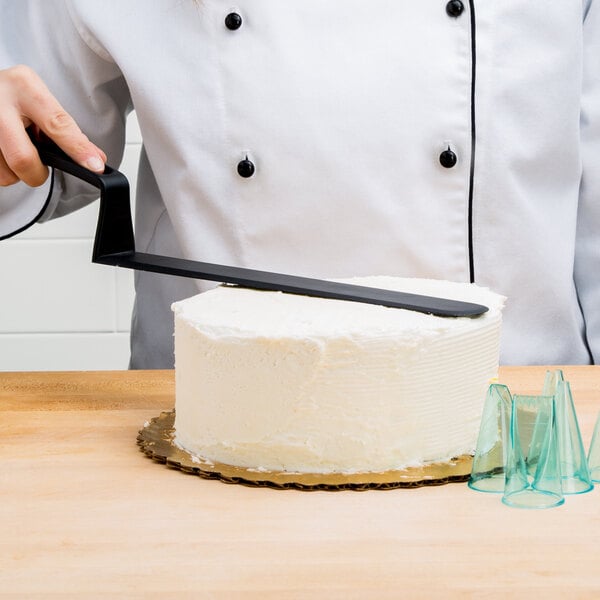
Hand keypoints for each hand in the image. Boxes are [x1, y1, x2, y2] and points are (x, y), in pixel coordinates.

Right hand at [0, 65, 105, 186]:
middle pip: (23, 159)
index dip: (78, 149)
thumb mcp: (39, 100)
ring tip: (17, 150)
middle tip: (39, 167)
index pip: (57, 124)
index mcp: (24, 87)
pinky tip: (5, 152)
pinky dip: (5, 170)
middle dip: (37, 173)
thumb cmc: (13, 95)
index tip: (95, 166)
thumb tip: (95, 160)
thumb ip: (66, 129)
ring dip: (17, 173)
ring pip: (6, 174)